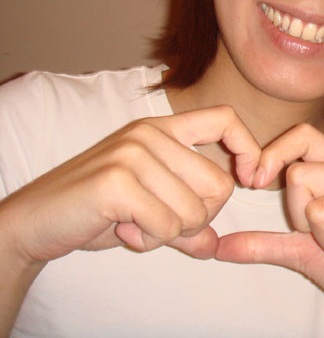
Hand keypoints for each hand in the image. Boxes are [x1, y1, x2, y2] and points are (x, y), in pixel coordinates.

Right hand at [0, 105, 261, 265]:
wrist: (32, 222)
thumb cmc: (93, 212)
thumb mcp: (147, 212)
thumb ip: (184, 224)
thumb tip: (215, 245)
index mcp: (162, 129)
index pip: (226, 119)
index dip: (248, 149)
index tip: (250, 180)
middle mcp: (150, 133)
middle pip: (219, 184)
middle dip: (199, 219)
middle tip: (161, 223)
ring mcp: (134, 153)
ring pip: (194, 212)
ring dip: (169, 234)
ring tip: (134, 223)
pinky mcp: (118, 181)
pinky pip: (167, 225)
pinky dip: (150, 240)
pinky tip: (121, 229)